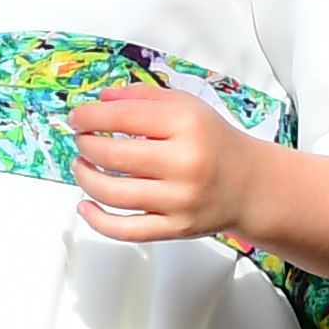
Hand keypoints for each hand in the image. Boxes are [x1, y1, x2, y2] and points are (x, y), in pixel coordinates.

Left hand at [69, 87, 259, 242]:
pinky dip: (97, 220)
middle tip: (82, 141)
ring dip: (85, 178)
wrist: (250, 185)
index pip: (123, 117)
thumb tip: (100, 101)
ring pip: (112, 193)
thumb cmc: (215, 144)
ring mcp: (180, 199)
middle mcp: (185, 162)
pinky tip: (86, 205)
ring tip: (81, 167)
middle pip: (113, 155)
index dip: (90, 116)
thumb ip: (143, 98)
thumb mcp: (187, 107)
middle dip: (85, 146)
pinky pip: (126, 230)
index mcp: (188, 125)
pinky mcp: (176, 228)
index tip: (78, 117)